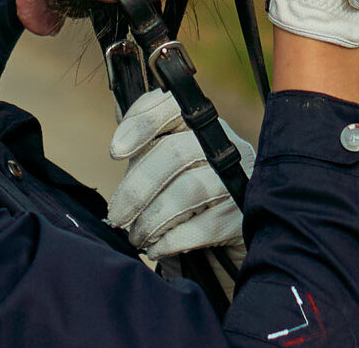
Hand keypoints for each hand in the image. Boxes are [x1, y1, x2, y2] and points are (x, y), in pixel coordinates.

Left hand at [104, 87, 255, 260]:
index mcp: (201, 126)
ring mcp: (238, 180)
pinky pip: (201, 228)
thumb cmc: (189, 204)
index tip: (116, 152)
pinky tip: (157, 247)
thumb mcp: (166, 172)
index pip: (172, 107)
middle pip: (174, 153)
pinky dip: (170, 240)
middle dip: (137, 188)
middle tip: (116, 215)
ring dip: (151, 219)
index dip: (142, 123)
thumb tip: (118, 129)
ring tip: (136, 236)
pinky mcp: (242, 217)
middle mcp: (224, 145)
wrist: (228, 250)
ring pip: (187, 191)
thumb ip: (147, 151)